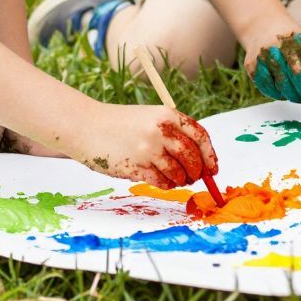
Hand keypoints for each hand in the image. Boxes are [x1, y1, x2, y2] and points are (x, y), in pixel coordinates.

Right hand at [72, 103, 218, 187]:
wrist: (86, 126)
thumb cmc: (120, 124)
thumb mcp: (149, 117)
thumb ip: (172, 133)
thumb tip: (199, 160)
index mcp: (167, 115)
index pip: (200, 136)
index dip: (210, 155)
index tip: (213, 168)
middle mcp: (161, 131)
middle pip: (193, 157)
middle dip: (198, 171)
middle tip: (195, 177)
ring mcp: (148, 150)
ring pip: (179, 173)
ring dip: (181, 180)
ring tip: (176, 178)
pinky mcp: (136, 167)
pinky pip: (161, 182)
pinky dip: (166, 185)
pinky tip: (162, 181)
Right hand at [247, 28, 300, 106]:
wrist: (263, 27)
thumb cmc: (294, 41)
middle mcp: (283, 48)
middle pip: (300, 78)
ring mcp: (266, 57)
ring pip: (284, 87)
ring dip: (296, 96)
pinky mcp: (253, 67)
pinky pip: (268, 90)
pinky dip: (279, 95)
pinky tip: (284, 91)